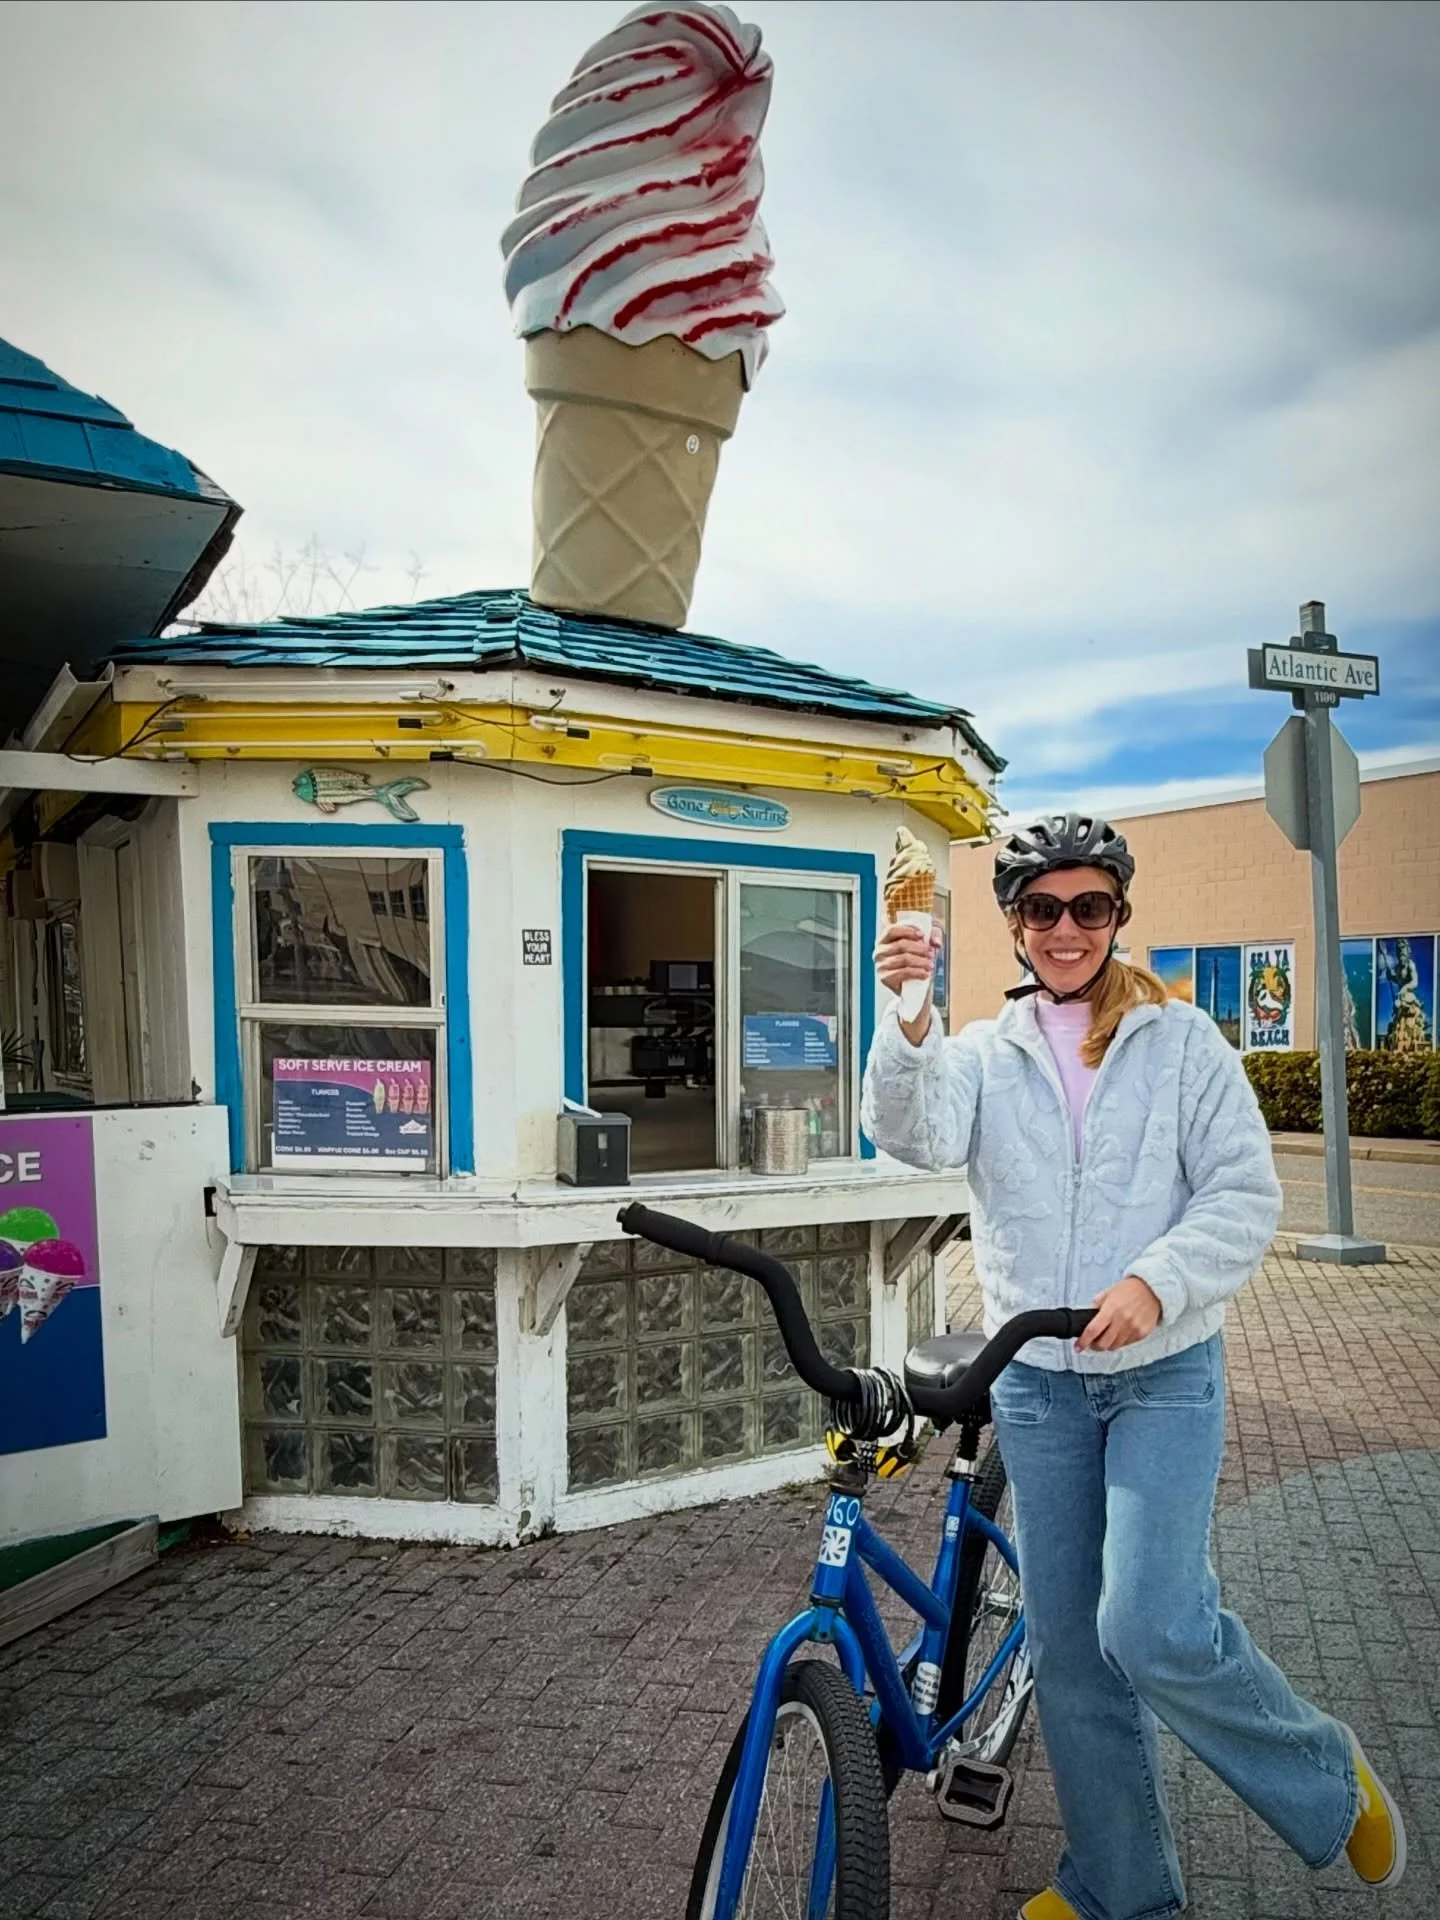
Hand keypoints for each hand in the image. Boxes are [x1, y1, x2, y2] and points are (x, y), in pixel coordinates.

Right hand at [874, 918, 941, 1043]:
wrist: (917, 999)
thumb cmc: (921, 970)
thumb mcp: (927, 951)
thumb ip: (932, 936)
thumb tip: (934, 935)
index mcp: (886, 942)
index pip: (891, 929)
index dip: (907, 929)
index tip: (923, 935)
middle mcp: (879, 953)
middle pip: (899, 944)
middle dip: (918, 948)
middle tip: (930, 954)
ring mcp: (880, 967)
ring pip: (901, 957)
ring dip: (919, 960)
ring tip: (930, 965)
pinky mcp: (885, 980)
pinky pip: (900, 971)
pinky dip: (915, 970)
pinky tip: (925, 973)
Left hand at [1077, 1275, 1161, 1351]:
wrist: (1152, 1289)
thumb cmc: (1130, 1289)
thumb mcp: (1108, 1293)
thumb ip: (1096, 1306)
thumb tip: (1086, 1318)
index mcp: (1111, 1309)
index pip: (1093, 1330)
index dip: (1083, 1341)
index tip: (1078, 1347)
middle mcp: (1122, 1320)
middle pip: (1104, 1344)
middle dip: (1095, 1346)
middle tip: (1092, 1342)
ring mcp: (1133, 1328)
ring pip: (1115, 1346)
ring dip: (1108, 1344)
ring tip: (1106, 1337)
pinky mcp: (1142, 1333)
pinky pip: (1127, 1344)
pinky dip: (1120, 1342)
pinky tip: (1119, 1333)